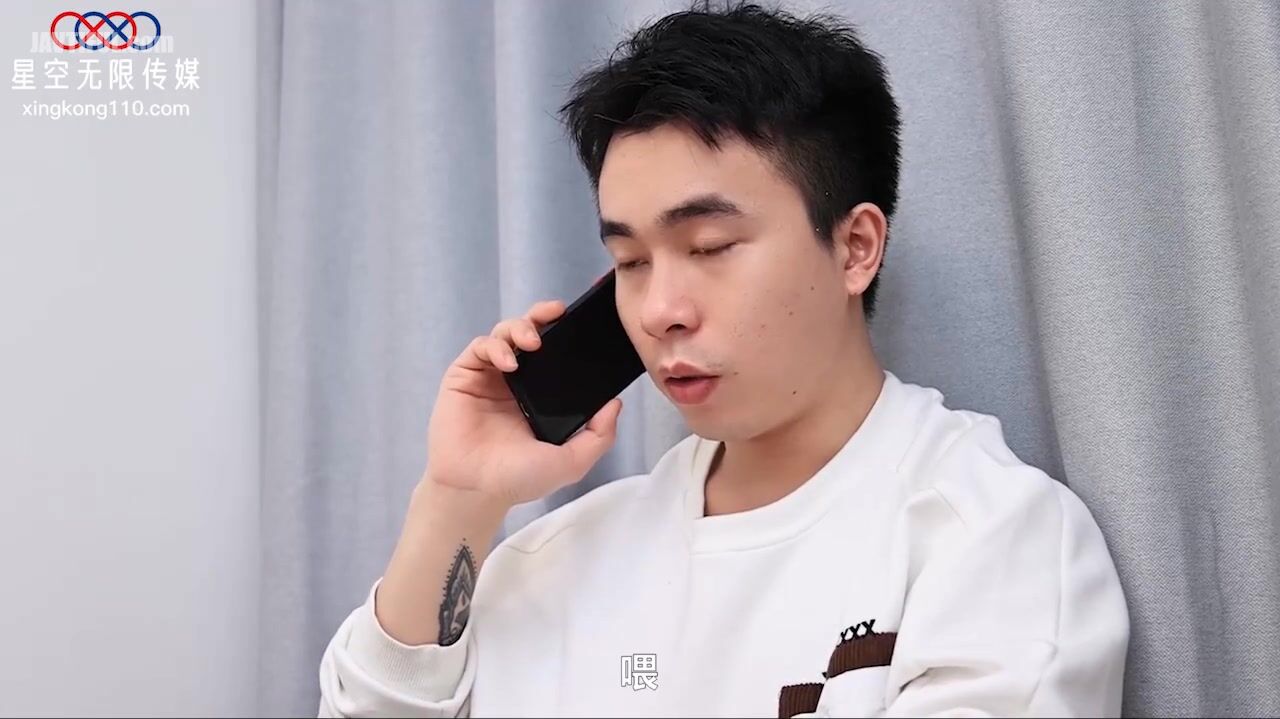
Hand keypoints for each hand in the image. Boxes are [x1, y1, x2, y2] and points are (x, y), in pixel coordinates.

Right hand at [424, 300, 622, 507]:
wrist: (477, 490)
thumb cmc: (519, 479)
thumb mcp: (571, 461)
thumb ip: (599, 436)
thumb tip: (615, 404)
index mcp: (542, 395)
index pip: (557, 354)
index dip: (569, 335)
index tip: (586, 324)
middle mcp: (517, 381)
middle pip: (531, 333)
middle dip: (543, 316)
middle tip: (558, 312)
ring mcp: (490, 377)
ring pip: (505, 333)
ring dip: (521, 327)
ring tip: (534, 341)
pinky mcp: (465, 376)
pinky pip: (480, 348)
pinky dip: (496, 347)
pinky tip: (509, 362)